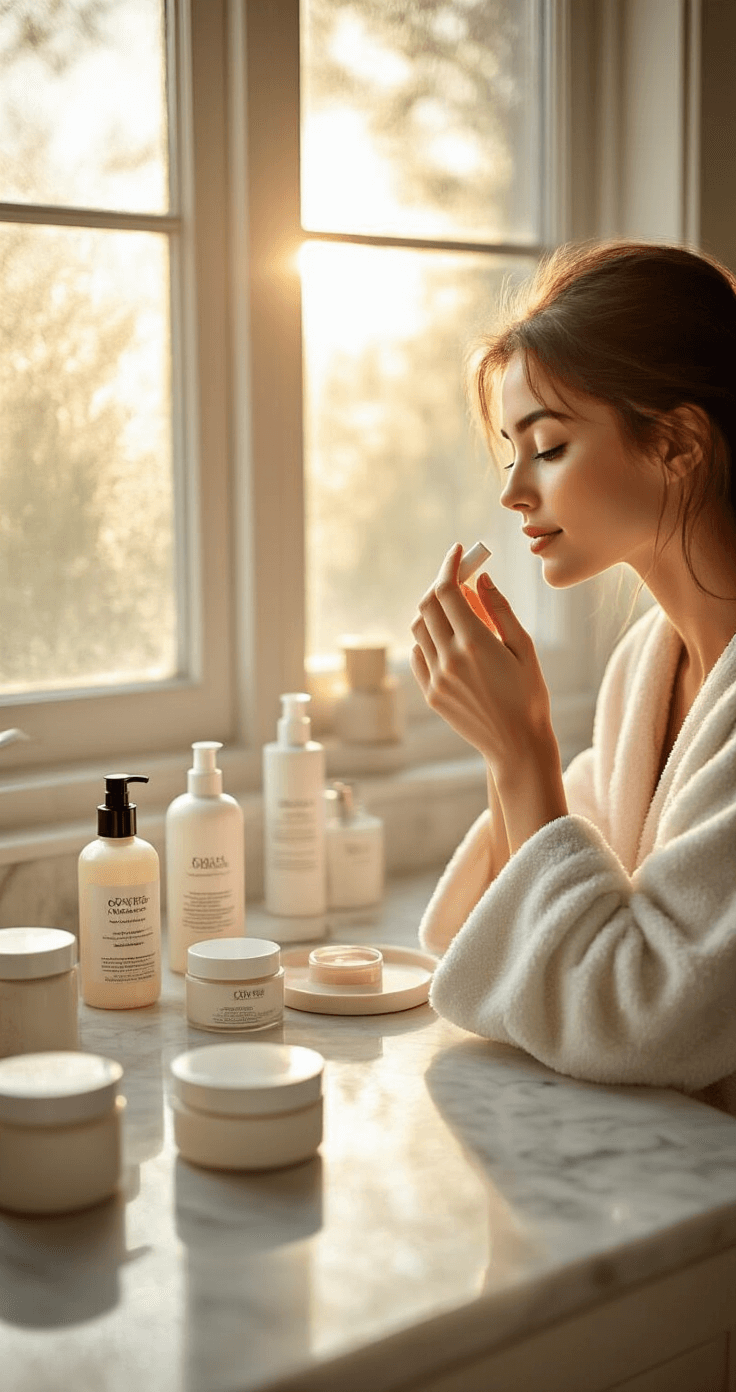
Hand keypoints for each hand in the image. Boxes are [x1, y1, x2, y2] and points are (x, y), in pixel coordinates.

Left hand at [410, 543, 555, 776]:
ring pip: (419, 628)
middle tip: (458, 578)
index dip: (450, 565)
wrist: (516, 745)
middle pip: (429, 604)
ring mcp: (436, 677)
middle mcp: (449, 658)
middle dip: (441, 583)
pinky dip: (428, 638)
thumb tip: (481, 579)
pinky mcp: (430, 693)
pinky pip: (417, 654)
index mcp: (476, 643)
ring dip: (433, 610)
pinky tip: (449, 641)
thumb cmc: (529, 695)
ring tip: (458, 612)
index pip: (448, 590)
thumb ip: (500, 610)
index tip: (458, 551)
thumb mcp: (524, 648)